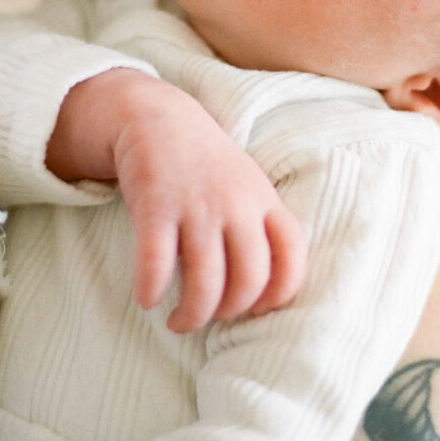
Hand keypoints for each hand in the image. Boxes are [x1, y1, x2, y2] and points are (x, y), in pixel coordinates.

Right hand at [46, 69, 306, 331]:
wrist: (159, 118)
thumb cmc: (207, 165)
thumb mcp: (248, 186)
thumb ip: (261, 228)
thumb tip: (265, 294)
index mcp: (265, 200)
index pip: (292, 256)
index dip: (279, 293)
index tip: (257, 309)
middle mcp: (236, 204)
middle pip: (249, 279)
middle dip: (229, 313)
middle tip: (210, 319)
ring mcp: (197, 205)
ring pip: (205, 282)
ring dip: (192, 316)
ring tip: (180, 322)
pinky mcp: (156, 205)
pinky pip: (156, 264)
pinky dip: (151, 291)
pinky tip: (147, 299)